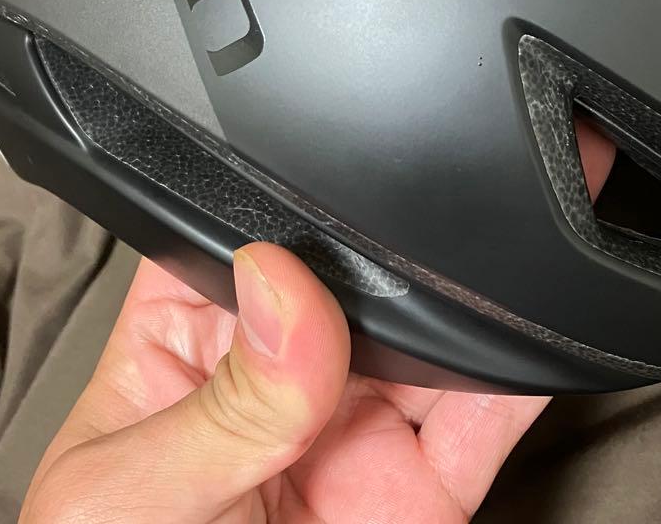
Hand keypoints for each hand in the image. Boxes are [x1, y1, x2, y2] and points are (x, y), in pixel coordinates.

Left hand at [18, 245, 548, 522]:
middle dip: (393, 248)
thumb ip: (218, 406)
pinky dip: (518, 375)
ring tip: (487, 266)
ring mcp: (357, 428)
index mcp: (188, 348)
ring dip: (463, 301)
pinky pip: (484, 417)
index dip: (288, 205)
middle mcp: (282, 374)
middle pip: (352, 279)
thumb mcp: (132, 505)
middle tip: (431, 213)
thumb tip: (282, 284)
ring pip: (426, 338)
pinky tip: (528, 336)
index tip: (336, 169)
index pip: (243, 245)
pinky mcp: (424, 486)